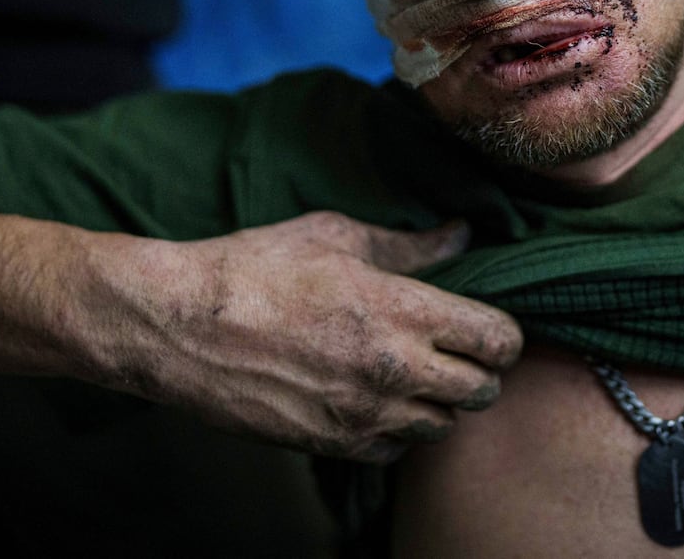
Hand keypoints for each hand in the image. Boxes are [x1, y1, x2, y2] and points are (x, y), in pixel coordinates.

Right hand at [89, 211, 522, 462]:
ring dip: (439, 402)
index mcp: (402, 311)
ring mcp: (363, 414)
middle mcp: (393, 370)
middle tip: (457, 350)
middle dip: (479, 371)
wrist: (180, 326)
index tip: (486, 324)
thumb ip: (409, 245)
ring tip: (414, 373)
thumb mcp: (336, 236)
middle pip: (482, 391)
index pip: (498, 340)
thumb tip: (460, 233)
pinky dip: (398, 430)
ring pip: (442, 427)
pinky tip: (376, 398)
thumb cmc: (256, 267)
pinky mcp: (332, 444)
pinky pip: (395, 451)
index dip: (503, 334)